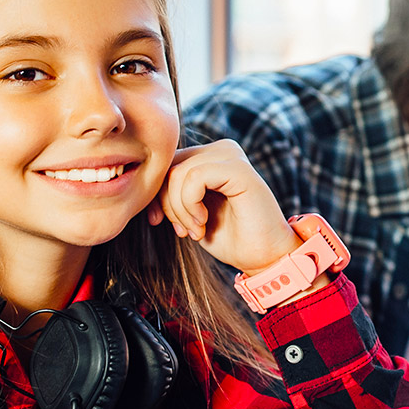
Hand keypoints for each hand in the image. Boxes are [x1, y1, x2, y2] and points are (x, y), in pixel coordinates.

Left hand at [145, 140, 306, 275]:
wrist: (264, 257)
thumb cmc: (230, 238)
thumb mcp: (191, 212)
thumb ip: (173, 193)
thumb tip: (143, 185)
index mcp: (210, 157)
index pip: (166, 163)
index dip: (156, 194)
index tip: (158, 222)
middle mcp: (222, 150)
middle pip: (169, 166)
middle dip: (166, 203)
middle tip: (182, 231)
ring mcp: (231, 156)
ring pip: (178, 173)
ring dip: (179, 209)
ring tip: (196, 231)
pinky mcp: (238, 168)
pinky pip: (194, 177)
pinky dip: (190, 204)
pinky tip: (203, 222)